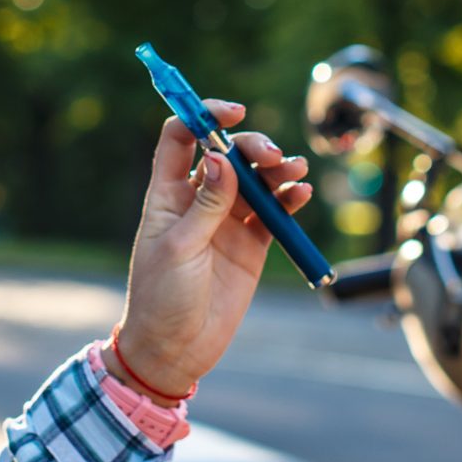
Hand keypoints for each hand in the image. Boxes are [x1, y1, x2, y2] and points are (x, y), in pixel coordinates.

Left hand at [114, 99, 312, 397]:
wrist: (176, 349)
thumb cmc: (161, 298)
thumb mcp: (179, 248)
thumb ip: (205, 204)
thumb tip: (221, 158)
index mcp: (168, 194)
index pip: (181, 137)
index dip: (202, 115)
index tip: (230, 112)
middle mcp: (198, 200)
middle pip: (228, 153)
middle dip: (252, 146)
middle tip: (271, 157)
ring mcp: (227, 221)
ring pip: (255, 179)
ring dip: (276, 169)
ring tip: (294, 172)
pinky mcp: (251, 244)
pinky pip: (274, 212)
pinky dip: (290, 199)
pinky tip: (301, 193)